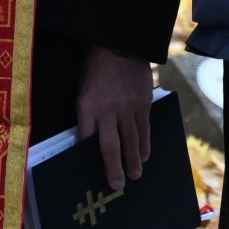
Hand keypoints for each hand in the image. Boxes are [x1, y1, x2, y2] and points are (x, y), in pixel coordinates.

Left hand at [75, 46, 152, 190]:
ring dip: (133, 161)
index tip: (90, 172)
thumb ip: (88, 112)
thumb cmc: (97, 68)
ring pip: (131, 141)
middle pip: (110, 146)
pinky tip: (144, 156)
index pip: (85, 138)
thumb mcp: (84, 88)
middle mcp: (107, 110)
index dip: (87, 157)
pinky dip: (145, 145)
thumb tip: (91, 137)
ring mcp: (127, 108)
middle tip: (117, 185)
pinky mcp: (143, 104)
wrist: (121, 43)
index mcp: (87, 105)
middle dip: (113, 168)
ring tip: (134, 176)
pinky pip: (144, 130)